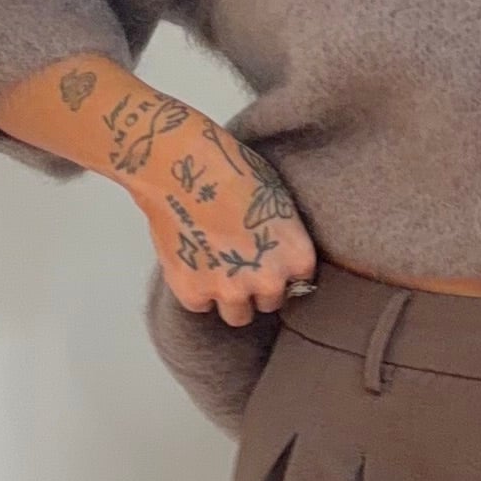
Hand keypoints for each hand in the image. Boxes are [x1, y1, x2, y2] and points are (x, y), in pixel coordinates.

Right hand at [92, 87, 317, 324]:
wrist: (180, 165)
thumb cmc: (230, 170)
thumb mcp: (276, 201)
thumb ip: (282, 238)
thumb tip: (277, 256)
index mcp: (296, 256)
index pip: (299, 283)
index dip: (280, 271)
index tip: (266, 259)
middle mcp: (268, 280)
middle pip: (268, 302)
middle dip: (255, 287)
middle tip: (237, 260)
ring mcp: (229, 290)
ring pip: (237, 315)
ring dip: (228, 296)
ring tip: (215, 265)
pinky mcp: (192, 292)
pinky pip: (200, 305)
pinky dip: (194, 289)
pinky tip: (191, 259)